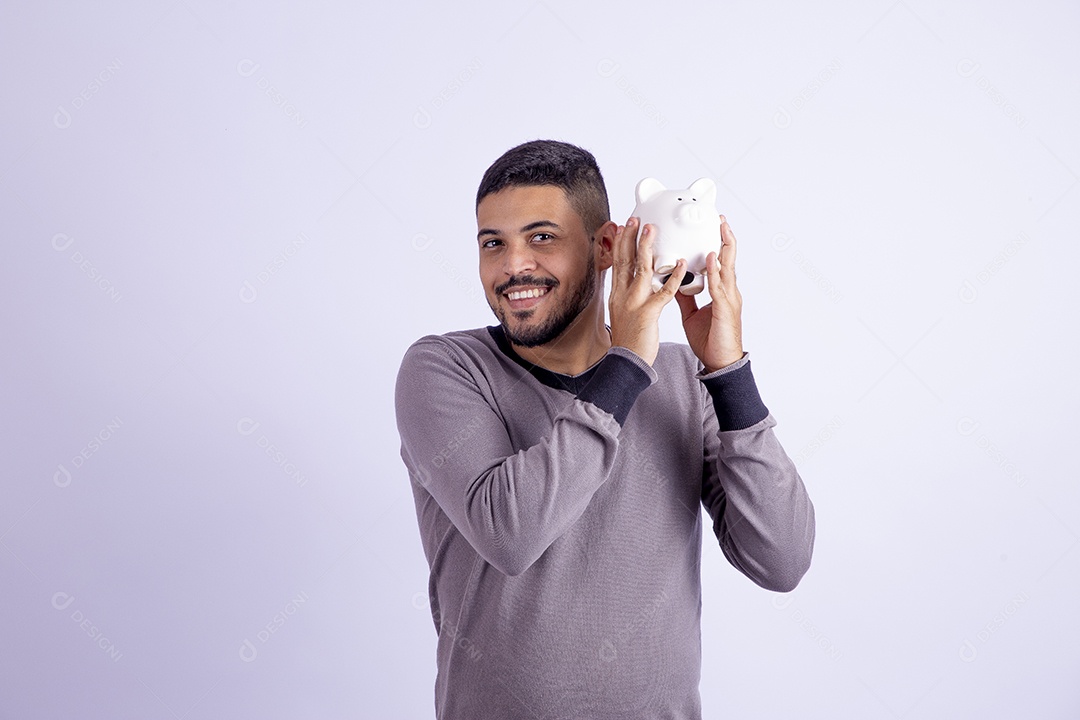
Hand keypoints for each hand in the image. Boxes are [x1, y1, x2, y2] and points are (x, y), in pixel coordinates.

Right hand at [608, 217, 687, 365]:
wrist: (627, 363)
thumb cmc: (629, 340)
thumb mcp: (623, 312)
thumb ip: (627, 295)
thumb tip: (629, 282)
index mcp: (617, 295)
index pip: (617, 263)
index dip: (619, 243)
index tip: (622, 227)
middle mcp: (622, 295)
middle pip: (625, 260)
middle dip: (629, 237)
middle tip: (636, 219)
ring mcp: (634, 303)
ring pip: (640, 269)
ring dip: (647, 247)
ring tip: (652, 230)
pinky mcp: (648, 313)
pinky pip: (663, 292)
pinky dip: (673, 277)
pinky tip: (681, 265)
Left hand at [675, 215, 743, 371]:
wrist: (720, 363)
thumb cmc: (710, 339)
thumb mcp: (692, 313)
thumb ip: (685, 296)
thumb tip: (674, 282)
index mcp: (721, 291)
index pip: (719, 262)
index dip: (717, 244)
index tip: (714, 226)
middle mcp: (728, 292)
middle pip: (728, 259)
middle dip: (725, 238)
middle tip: (720, 218)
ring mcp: (729, 300)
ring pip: (728, 269)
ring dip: (723, 248)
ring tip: (720, 229)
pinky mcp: (726, 310)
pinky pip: (720, 287)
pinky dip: (716, 272)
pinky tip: (711, 260)